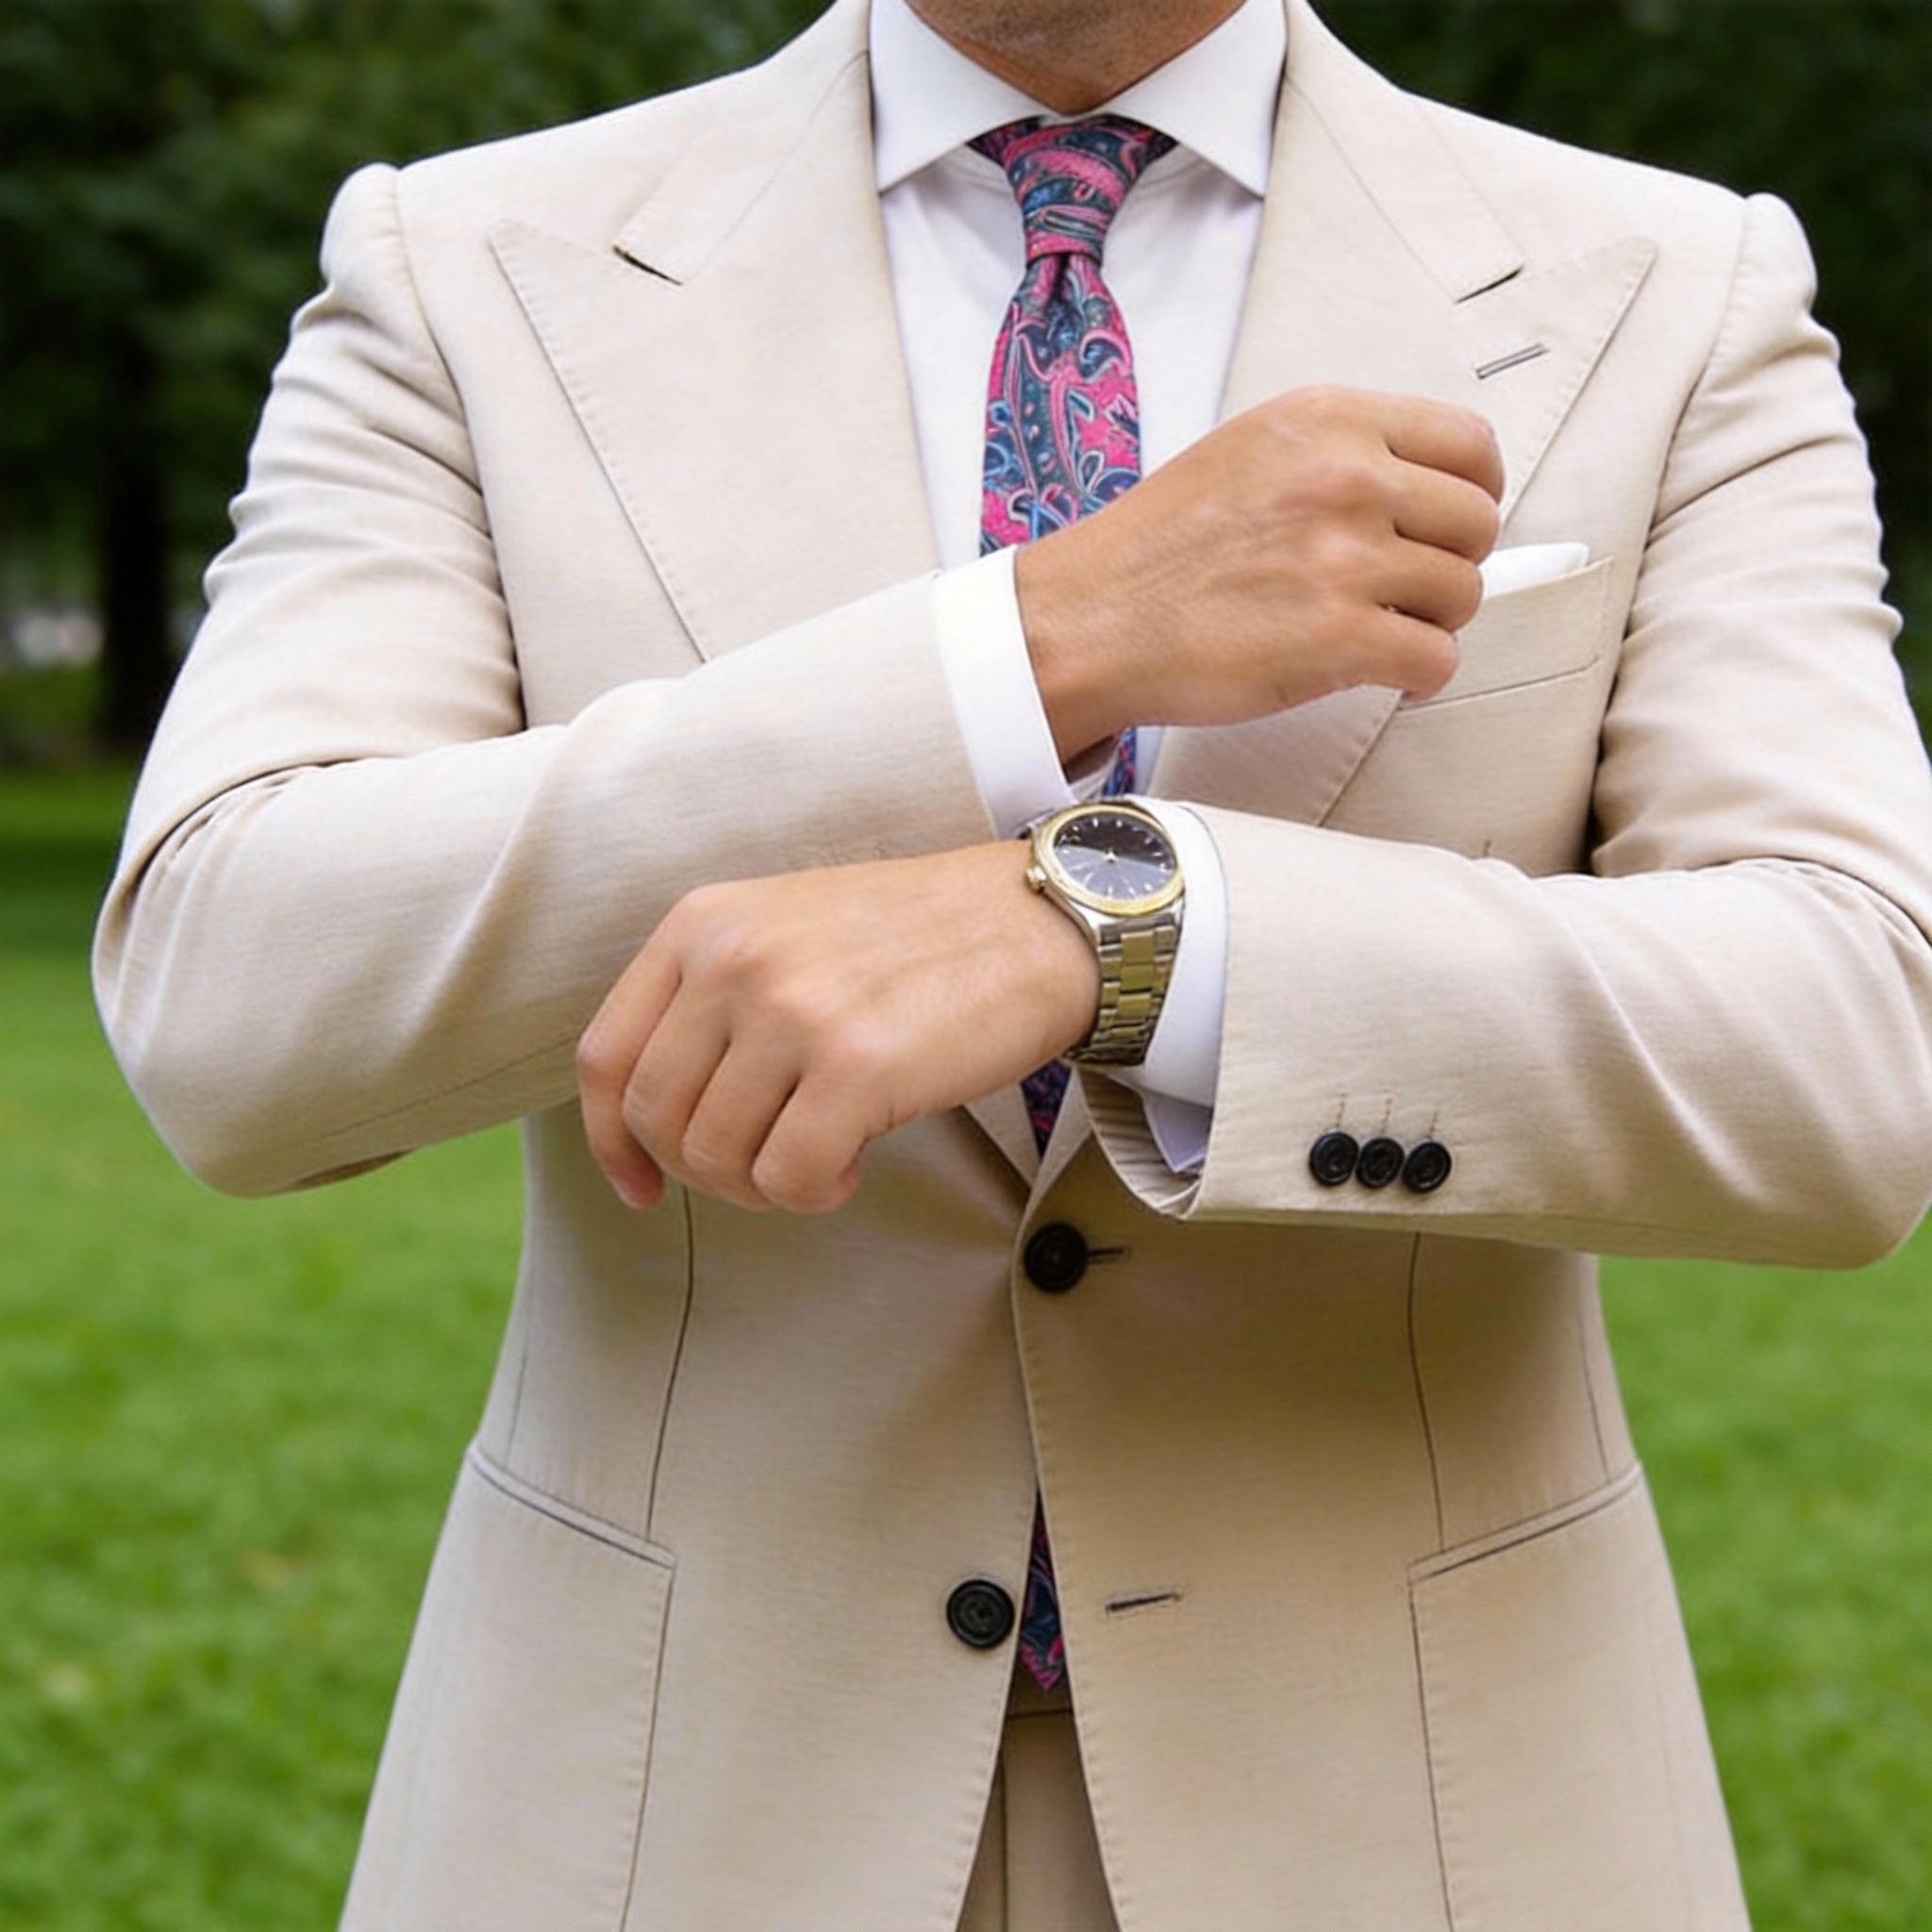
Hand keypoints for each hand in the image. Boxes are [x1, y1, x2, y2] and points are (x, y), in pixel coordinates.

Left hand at [576, 843, 1098, 1213]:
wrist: (1037, 922)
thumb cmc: (918, 940)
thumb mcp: (786, 930)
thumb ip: (714, 996)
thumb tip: (662, 1117)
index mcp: (702, 923)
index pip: (606, 1057)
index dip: (612, 1143)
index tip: (640, 1187)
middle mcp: (733, 958)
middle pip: (657, 1118)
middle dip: (704, 1172)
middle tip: (767, 1168)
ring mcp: (792, 1009)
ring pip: (716, 1158)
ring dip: (764, 1185)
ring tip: (821, 1156)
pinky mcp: (856, 1066)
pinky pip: (789, 1178)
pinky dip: (816, 1194)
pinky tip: (854, 1164)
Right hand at [1016, 384, 1504, 759]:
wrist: (1090, 620)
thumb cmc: (1160, 547)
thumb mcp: (1251, 448)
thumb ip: (1339, 450)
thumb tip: (1423, 486)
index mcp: (1328, 420)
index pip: (1471, 445)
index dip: (1472, 494)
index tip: (1446, 525)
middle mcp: (1346, 478)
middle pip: (1477, 523)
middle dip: (1451, 563)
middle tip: (1404, 589)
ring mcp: (1345, 559)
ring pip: (1463, 595)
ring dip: (1432, 623)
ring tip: (1380, 631)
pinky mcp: (1339, 638)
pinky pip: (1436, 660)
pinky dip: (1418, 676)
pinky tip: (1380, 673)